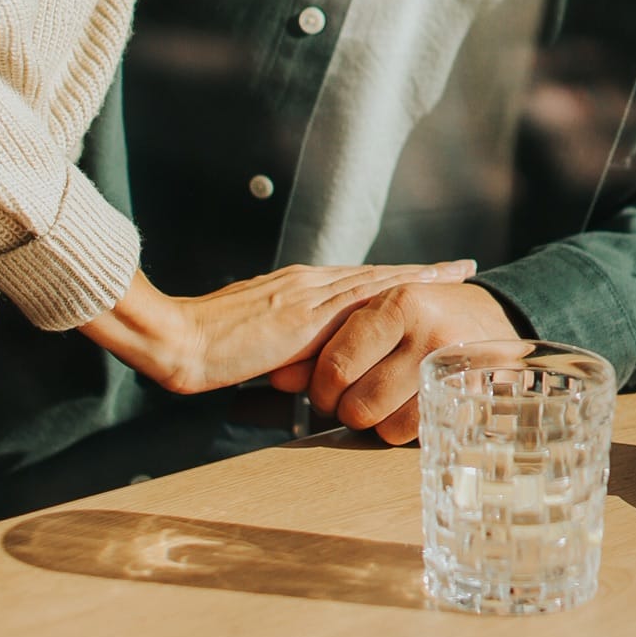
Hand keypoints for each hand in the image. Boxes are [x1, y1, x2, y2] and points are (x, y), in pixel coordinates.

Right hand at [83, 260, 476, 395]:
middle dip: (417, 273)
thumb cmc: (205, 351)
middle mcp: (306, 284)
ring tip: (456, 272)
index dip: (391, 281)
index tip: (424, 277)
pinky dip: (395, 291)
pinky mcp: (305, 311)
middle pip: (374, 276)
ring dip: (418, 277)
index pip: (353, 284)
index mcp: (294, 293)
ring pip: (375, 281)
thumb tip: (307, 370)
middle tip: (459, 266)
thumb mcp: (255, 349)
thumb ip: (285, 352)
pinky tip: (421, 291)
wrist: (177, 339)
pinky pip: (360, 298)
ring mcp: (307, 294)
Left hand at [271, 281, 514, 444]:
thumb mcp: (374, 315)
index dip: (321, 387)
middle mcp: (428, 334)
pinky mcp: (470, 401)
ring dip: (372, 423)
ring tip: (377, 402)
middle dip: (344, 410)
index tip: (324, 389)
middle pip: (357, 403)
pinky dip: (398, 430)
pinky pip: (414, 435)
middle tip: (349, 400)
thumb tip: (277, 376)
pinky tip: (401, 409)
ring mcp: (453, 371)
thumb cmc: (419, 316)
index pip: (337, 364)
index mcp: (399, 303)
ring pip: (384, 426)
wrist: (494, 319)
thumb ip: (323, 343)